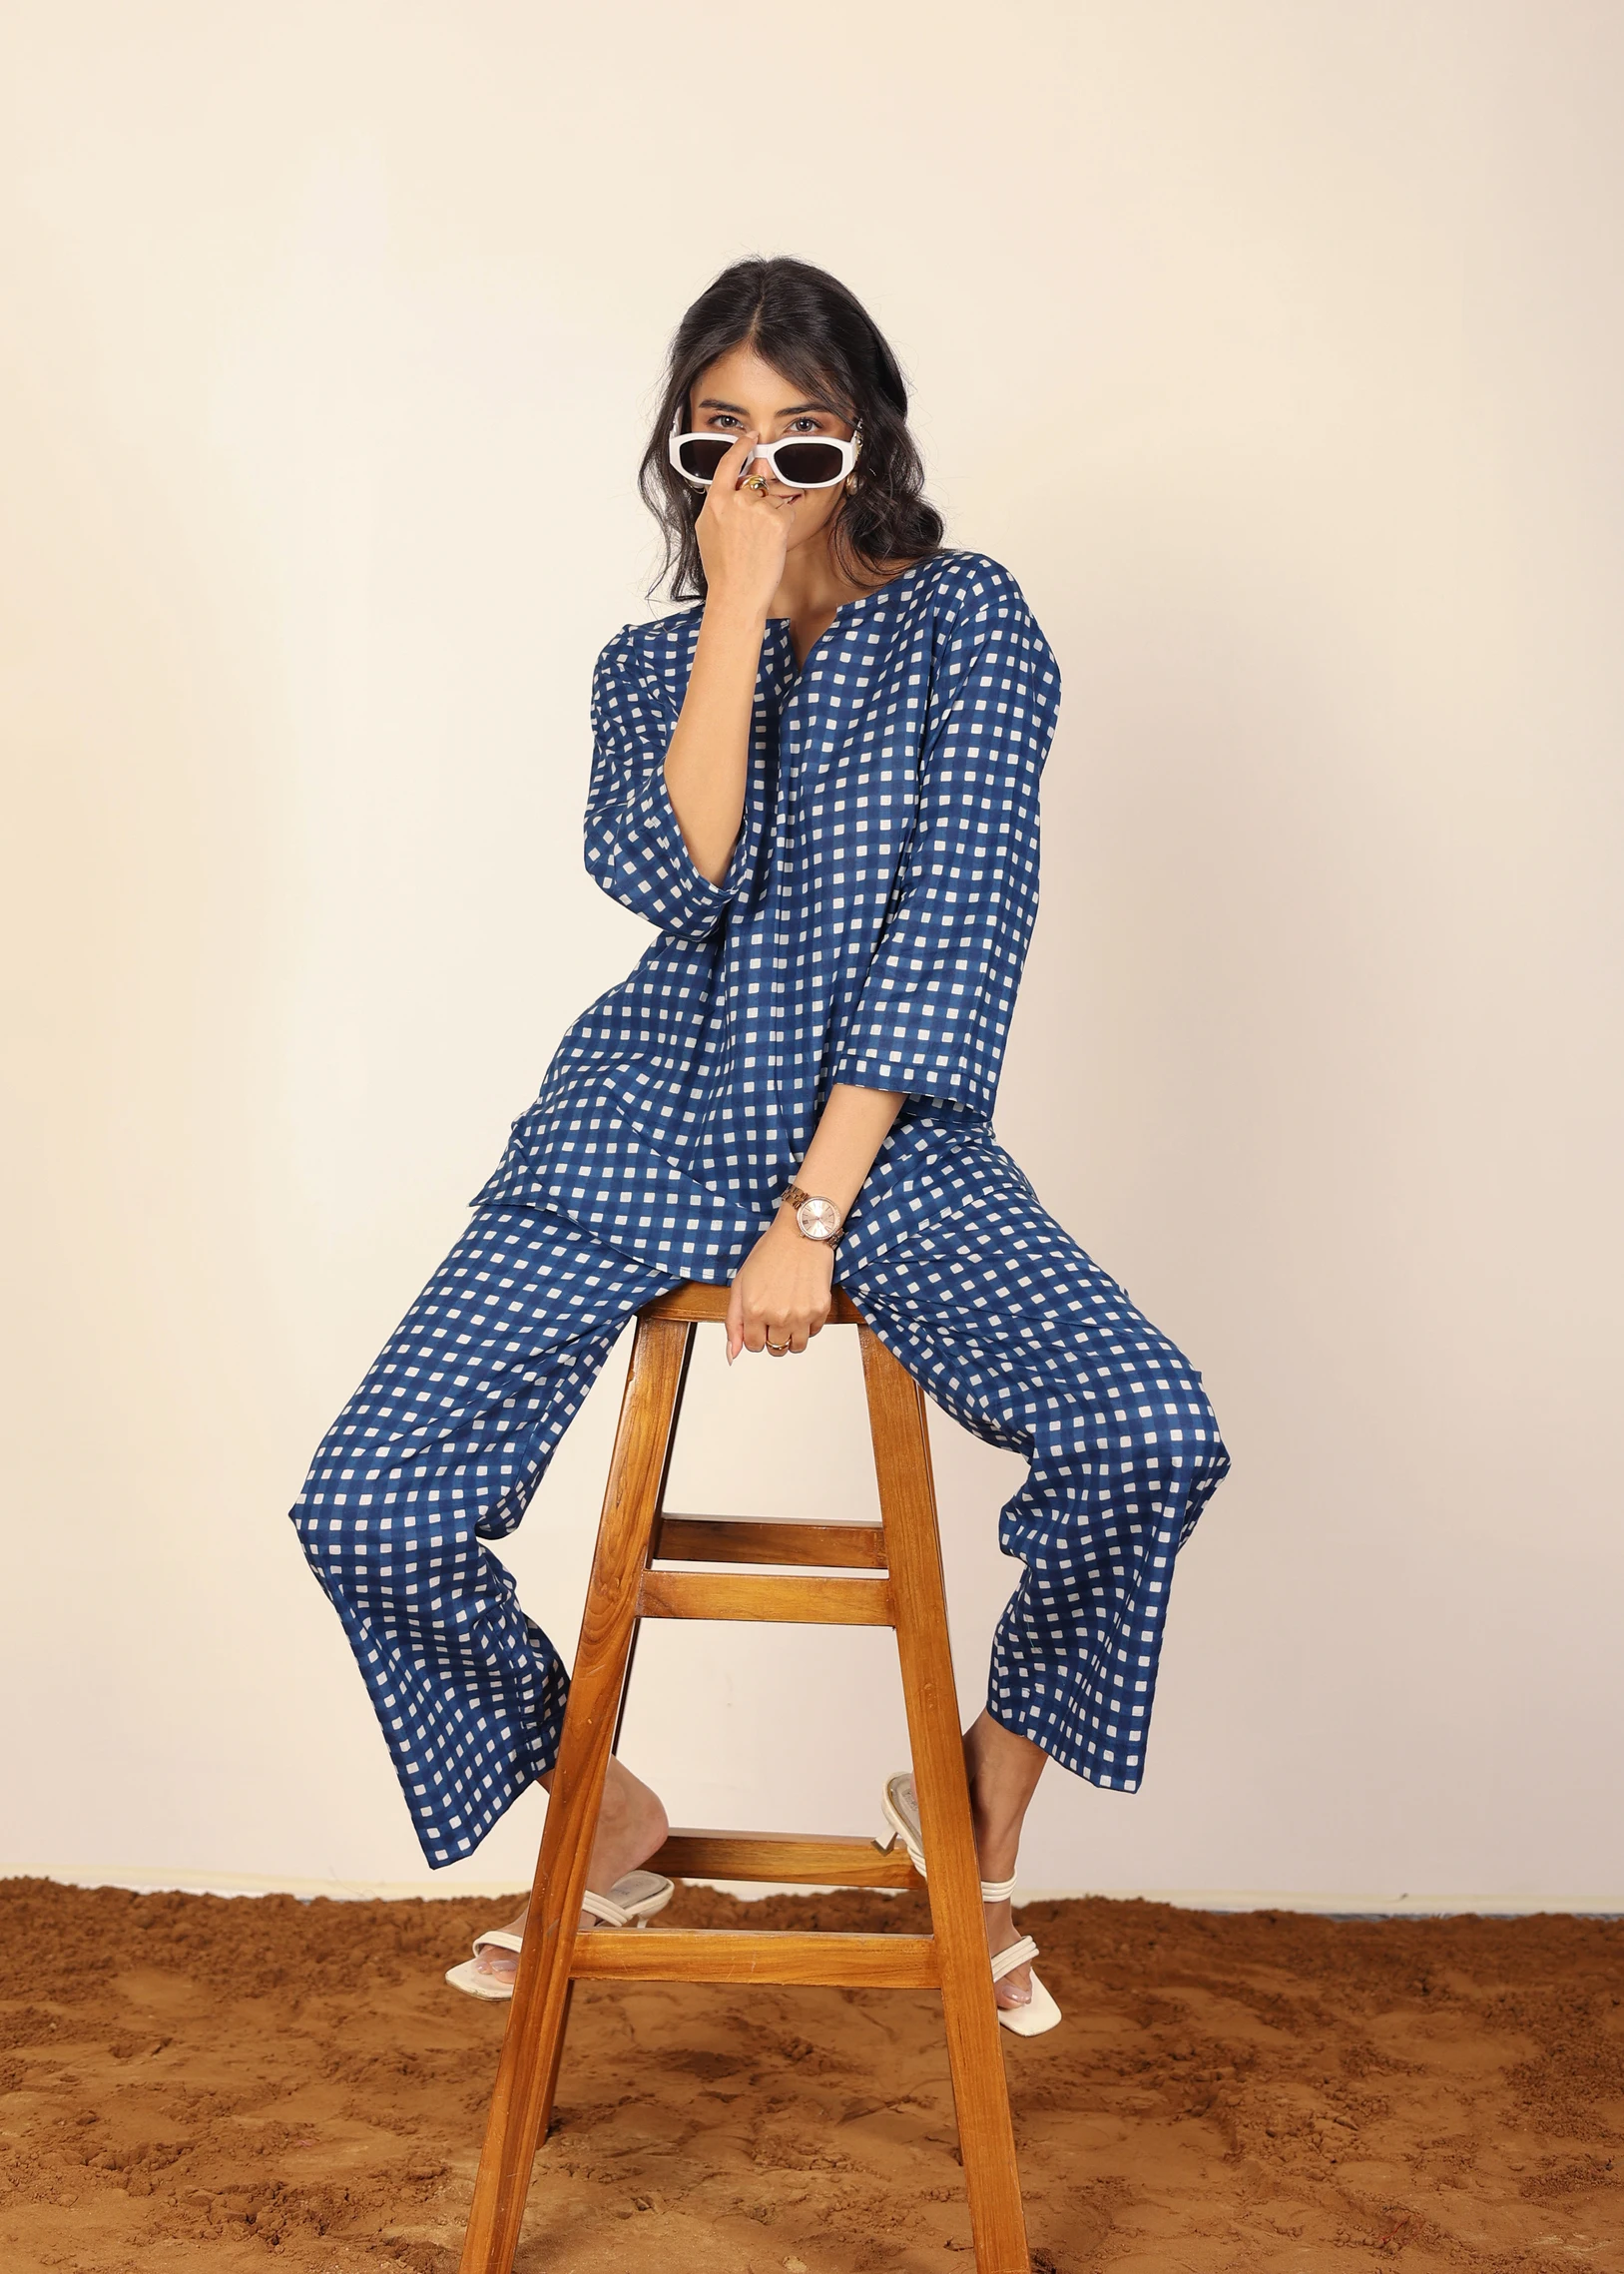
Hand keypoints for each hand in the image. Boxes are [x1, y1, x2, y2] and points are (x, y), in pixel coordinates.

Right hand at [695, 436, 798, 618]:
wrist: (736, 594)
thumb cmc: (722, 569)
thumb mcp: (709, 530)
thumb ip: (722, 501)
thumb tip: (743, 479)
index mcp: (715, 502)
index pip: (728, 463)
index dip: (741, 447)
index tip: (750, 437)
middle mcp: (736, 500)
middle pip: (755, 487)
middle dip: (759, 503)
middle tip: (751, 534)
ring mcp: (757, 509)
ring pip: (772, 499)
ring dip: (771, 516)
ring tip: (758, 543)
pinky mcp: (777, 520)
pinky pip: (786, 510)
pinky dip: (783, 525)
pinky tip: (771, 543)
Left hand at [725, 1209, 833, 1360]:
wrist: (801, 1234)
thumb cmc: (770, 1253)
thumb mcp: (741, 1285)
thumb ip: (733, 1322)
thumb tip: (731, 1353)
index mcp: (755, 1310)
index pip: (752, 1346)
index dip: (754, 1334)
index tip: (758, 1321)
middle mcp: (779, 1316)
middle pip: (775, 1349)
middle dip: (772, 1336)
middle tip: (774, 1315)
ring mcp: (802, 1314)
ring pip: (796, 1346)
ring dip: (791, 1336)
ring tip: (789, 1314)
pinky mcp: (820, 1310)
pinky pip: (813, 1333)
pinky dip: (808, 1325)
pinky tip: (801, 1305)